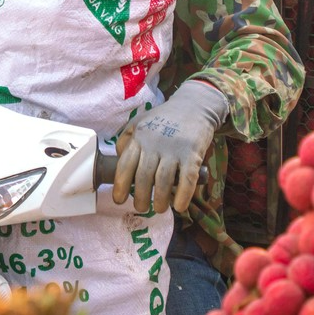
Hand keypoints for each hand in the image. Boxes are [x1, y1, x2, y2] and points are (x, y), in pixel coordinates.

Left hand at [113, 80, 228, 215]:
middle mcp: (154, 144)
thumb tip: (118, 159)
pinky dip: (182, 196)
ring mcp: (174, 149)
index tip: (119, 200)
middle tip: (140, 207)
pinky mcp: (193, 154)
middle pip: (143, 177)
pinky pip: (186, 179)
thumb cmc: (164, 118)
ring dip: (159, 200)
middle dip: (140, 198)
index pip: (125, 165)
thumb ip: (126, 139)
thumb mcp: (140, 121)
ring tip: (158, 208)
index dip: (120, 186)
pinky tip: (179, 206)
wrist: (195, 106)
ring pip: (163, 181)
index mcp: (139, 137)